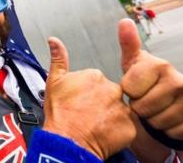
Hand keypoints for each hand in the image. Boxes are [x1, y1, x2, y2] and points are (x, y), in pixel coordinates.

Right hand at [43, 37, 135, 159]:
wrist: (66, 142)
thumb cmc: (59, 114)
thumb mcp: (53, 83)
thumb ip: (58, 59)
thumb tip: (54, 41)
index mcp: (94, 76)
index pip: (96, 83)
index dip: (87, 95)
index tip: (79, 104)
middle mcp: (112, 88)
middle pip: (110, 95)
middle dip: (101, 105)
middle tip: (87, 116)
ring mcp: (122, 108)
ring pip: (119, 111)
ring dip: (110, 118)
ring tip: (94, 126)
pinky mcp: (129, 126)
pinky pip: (126, 128)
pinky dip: (117, 132)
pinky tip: (103, 135)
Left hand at [118, 18, 182, 138]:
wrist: (168, 103)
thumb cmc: (145, 81)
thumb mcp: (133, 64)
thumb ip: (129, 45)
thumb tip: (124, 21)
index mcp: (160, 65)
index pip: (129, 89)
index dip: (128, 93)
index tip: (135, 88)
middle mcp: (181, 81)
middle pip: (142, 108)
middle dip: (139, 109)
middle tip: (146, 101)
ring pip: (157, 123)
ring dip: (153, 121)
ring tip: (157, 110)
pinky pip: (173, 133)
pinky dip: (168, 131)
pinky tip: (170, 119)